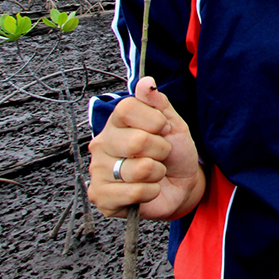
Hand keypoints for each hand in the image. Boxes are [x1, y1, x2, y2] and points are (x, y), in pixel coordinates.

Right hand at [87, 77, 203, 219]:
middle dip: (161, 150)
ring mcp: (98, 170)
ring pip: (139, 169)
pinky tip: (147, 190)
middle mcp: (102, 143)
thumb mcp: (173, 124)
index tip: (163, 129)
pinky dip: (150, 192)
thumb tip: (146, 82)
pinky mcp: (100, 196)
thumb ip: (158, 103)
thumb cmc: (174, 153)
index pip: (127, 108)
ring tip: (153, 173)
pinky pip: (133, 193)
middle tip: (160, 155)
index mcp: (116, 122)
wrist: (180, 185)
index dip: (154, 120)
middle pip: (137, 141)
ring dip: (157, 173)